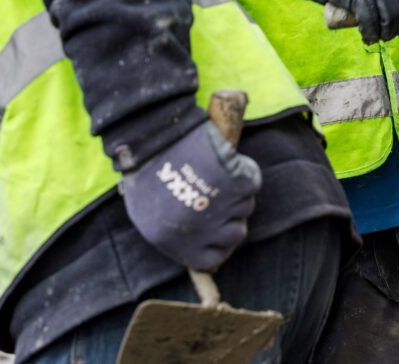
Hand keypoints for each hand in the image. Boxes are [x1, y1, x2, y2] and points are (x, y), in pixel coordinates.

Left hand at [118, 117, 261, 271]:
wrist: (153, 140)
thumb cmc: (146, 176)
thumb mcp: (150, 218)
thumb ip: (177, 235)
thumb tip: (197, 239)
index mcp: (181, 247)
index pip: (215, 258)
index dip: (218, 241)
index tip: (215, 226)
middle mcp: (206, 234)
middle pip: (237, 233)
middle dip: (230, 216)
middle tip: (212, 195)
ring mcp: (224, 208)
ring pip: (246, 206)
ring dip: (235, 192)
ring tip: (212, 174)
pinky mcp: (239, 182)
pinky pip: (252, 181)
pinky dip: (243, 171)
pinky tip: (225, 163)